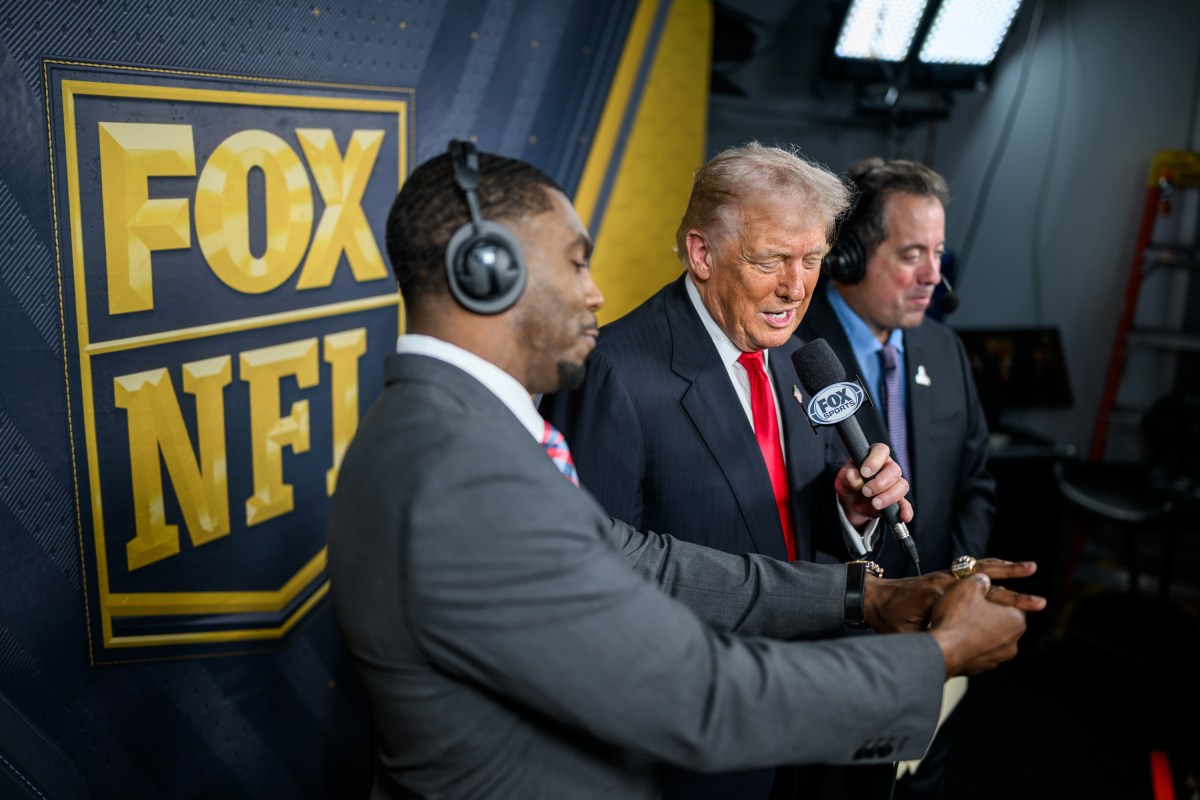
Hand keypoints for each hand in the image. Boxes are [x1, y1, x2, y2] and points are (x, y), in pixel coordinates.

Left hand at [833, 443, 912, 527]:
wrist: (851, 501)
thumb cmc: (849, 482)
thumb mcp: (843, 477)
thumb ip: (848, 475)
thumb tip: (854, 475)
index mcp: (875, 456)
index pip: (881, 450)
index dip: (875, 460)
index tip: (864, 472)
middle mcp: (888, 468)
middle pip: (894, 470)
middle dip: (880, 482)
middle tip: (866, 491)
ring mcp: (894, 484)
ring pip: (901, 486)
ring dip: (889, 496)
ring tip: (874, 503)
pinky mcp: (897, 500)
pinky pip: (906, 504)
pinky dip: (906, 511)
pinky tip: (904, 517)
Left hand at [864, 559, 1045, 632]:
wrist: (872, 598)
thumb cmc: (886, 617)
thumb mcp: (904, 634)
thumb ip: (927, 639)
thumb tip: (946, 652)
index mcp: (936, 592)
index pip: (975, 596)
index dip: (1001, 602)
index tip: (1025, 607)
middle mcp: (944, 579)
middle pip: (983, 577)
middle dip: (1012, 585)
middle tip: (1038, 599)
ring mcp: (945, 576)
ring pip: (979, 568)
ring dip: (1006, 569)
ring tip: (1029, 568)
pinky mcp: (944, 577)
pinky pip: (971, 568)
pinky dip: (990, 566)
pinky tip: (1006, 568)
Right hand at [928, 574, 1028, 677]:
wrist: (941, 651)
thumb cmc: (956, 619)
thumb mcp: (967, 586)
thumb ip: (980, 580)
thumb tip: (983, 579)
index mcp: (1016, 621)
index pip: (1013, 602)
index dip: (995, 594)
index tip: (981, 593)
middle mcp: (1012, 643)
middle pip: (1001, 620)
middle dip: (987, 612)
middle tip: (968, 605)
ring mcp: (997, 658)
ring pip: (989, 637)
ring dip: (978, 629)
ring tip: (958, 621)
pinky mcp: (981, 667)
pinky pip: (977, 650)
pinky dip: (969, 643)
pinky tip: (955, 635)